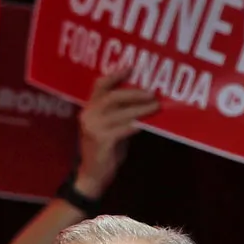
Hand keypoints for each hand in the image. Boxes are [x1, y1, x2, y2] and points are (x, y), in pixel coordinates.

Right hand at [74, 63, 159, 199]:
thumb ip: (119, 114)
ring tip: (156, 106)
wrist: (92, 176)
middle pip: (112, 96)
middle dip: (134, 92)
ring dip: (141, 108)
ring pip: (121, 112)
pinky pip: (123, 129)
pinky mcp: (101, 141)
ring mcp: (93, 128)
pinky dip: (136, 124)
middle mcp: (88, 116)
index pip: (99, 85)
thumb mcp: (109, 128)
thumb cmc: (104, 152)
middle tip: (151, 92)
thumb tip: (142, 100)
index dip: (115, 74)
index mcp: (89, 109)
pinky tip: (146, 123)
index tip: (132, 67)